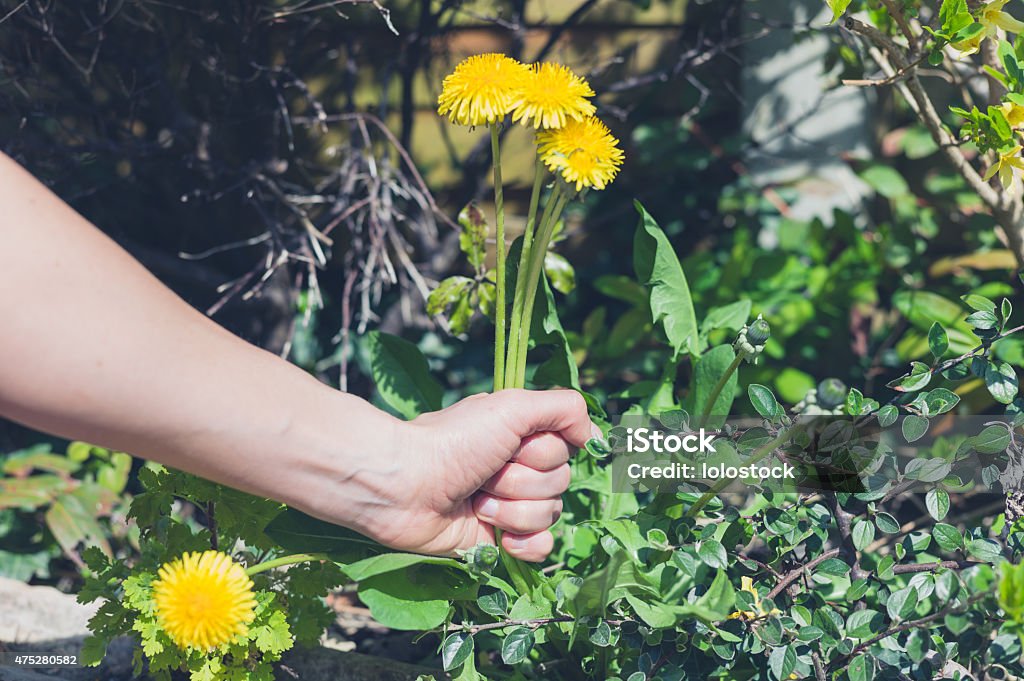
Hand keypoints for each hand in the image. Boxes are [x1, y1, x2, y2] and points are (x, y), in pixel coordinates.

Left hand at [307, 389, 594, 561]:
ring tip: (476, 501)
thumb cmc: (454, 441)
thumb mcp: (512, 406)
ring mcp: (508, 506)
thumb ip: (564, 408)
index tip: (514, 445)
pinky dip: (523, 543)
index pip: (566, 450)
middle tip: (485, 474)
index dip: (543, 452)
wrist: (405, 486)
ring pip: (549, 515)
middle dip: (522, 481)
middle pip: (560, 483)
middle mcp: (517, 468)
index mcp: (521, 435)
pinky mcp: (497, 540)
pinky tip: (498, 536)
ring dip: (512, 509)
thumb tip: (593, 437)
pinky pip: (541, 547)